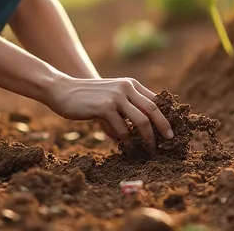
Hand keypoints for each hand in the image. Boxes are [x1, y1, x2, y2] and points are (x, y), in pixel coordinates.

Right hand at [47, 76, 173, 149]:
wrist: (62, 91)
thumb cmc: (88, 98)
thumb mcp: (111, 96)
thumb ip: (126, 108)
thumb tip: (141, 130)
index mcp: (130, 84)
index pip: (155, 100)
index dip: (166, 115)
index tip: (172, 130)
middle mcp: (126, 87)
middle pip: (153, 110)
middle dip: (163, 128)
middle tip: (169, 141)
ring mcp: (116, 97)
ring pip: (141, 121)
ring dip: (148, 139)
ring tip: (149, 150)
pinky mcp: (104, 108)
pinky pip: (122, 129)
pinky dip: (127, 141)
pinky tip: (127, 147)